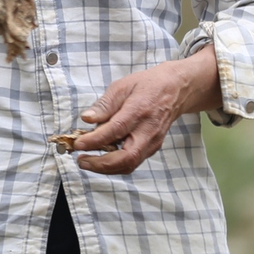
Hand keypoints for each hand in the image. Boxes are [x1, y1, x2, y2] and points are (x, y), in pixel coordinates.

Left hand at [71, 48, 221, 174]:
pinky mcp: (153, 148)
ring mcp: (153, 142)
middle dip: (101, 164)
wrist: (175, 90)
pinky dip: (116, 164)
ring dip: (106, 168)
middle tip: (81, 160)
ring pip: (130, 164)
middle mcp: (148, 130)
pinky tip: (102, 158)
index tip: (78, 144)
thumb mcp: (122, 86)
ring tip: (88, 161)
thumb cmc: (147, 85)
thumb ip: (104, 104)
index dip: (95, 140)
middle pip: (127, 157)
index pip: (115, 130)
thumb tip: (86, 118)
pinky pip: (133, 162)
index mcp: (139, 110)